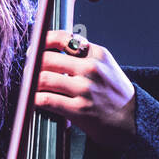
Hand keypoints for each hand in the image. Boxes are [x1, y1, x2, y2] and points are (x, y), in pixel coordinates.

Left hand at [34, 30, 136, 150]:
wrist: (129, 119)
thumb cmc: (113, 92)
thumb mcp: (105, 64)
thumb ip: (82, 53)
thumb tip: (52, 44)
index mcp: (97, 54)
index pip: (63, 38)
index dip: (43, 41)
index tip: (36, 46)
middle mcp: (91, 69)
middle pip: (47, 58)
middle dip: (33, 63)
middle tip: (29, 68)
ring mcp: (84, 90)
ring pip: (43, 78)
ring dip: (31, 81)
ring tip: (31, 84)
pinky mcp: (78, 109)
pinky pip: (46, 99)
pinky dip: (35, 98)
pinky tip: (35, 99)